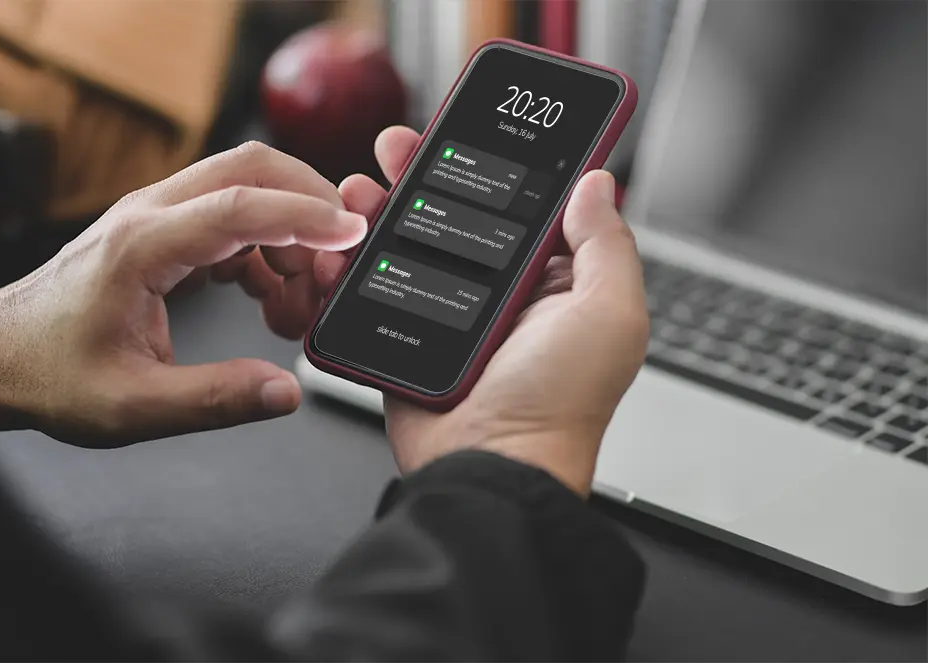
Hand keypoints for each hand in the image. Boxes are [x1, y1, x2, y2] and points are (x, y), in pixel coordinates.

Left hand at [0, 142, 366, 446]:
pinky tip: (269, 300)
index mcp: (142, 246)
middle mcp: (151, 214)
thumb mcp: (134, 406)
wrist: (1, 353)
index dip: (306, 217)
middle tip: (339, 263)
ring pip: (249, 189)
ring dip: (291, 237)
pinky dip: (269, 251)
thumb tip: (285, 391)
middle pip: (252, 169)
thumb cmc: (52, 373)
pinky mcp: (166, 231)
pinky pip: (236, 220)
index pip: (242, 207)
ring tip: (297, 306)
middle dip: (312, 204)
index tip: (352, 233)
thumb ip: (216, 399)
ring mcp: (158, 216)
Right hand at [317, 128, 647, 495]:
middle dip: (424, 176)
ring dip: (381, 212)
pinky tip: (340, 247)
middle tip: (399, 149)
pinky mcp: (407, 340)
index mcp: (552, 282)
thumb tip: (597, 182)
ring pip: (408, 247)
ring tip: (360, 190)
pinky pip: (374, 292)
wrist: (490, 467)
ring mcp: (450, 317)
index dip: (495, 165)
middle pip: (456, 217)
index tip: (468, 130)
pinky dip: (351, 267)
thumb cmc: (559, 404)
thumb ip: (606, 244)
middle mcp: (500, 295)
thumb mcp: (609, 315)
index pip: (521, 206)